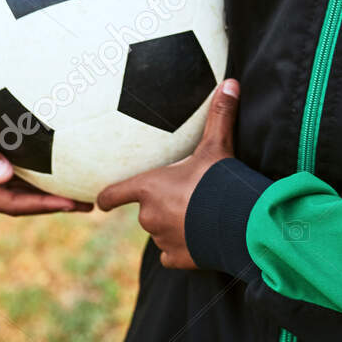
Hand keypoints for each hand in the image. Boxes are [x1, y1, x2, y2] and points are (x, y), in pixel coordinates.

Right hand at [0, 104, 90, 214]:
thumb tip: (4, 177)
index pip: (12, 204)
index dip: (41, 205)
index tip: (68, 203)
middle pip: (23, 204)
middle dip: (55, 205)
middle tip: (89, 204)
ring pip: (25, 193)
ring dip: (53, 194)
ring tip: (85, 195)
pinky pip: (24, 179)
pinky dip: (44, 179)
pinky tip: (66, 176)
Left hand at [95, 79, 239, 268]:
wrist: (239, 223)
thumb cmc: (220, 181)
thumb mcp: (218, 146)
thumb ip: (219, 116)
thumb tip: (231, 82)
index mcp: (148, 188)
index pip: (113, 194)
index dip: (107, 197)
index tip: (102, 200)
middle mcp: (148, 216)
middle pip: (145, 211)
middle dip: (160, 205)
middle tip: (183, 196)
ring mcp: (161, 240)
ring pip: (160, 232)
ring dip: (172, 225)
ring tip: (196, 216)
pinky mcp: (176, 259)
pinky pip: (172, 254)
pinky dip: (181, 248)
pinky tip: (198, 239)